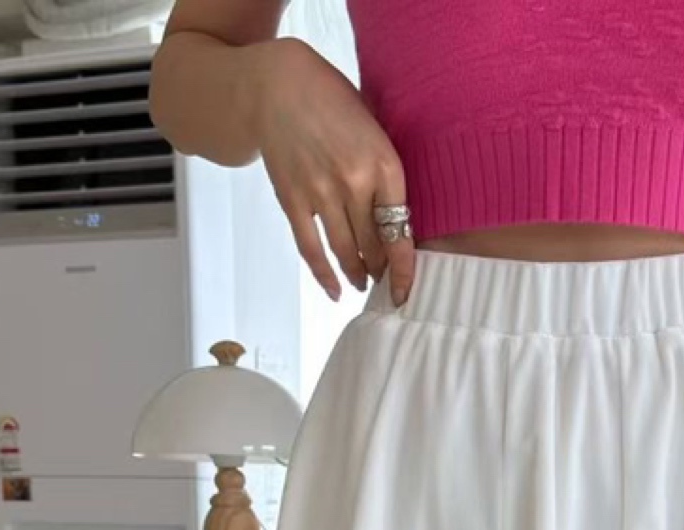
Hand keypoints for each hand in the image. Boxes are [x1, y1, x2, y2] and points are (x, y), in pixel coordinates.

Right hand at [252, 37, 416, 304]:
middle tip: (383, 280)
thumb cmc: (331, 101)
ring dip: (356, 274)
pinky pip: (311, 249)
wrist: (277, 84)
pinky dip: (323, 275)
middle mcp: (355, 183)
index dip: (404, 269)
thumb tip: (395, 218)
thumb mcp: (373, 127)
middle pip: (373, 246)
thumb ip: (383, 171)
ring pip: (345, 251)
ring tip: (361, 283)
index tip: (406, 290)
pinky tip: (334, 290)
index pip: (400, 232)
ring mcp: (322, 193)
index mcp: (384, 163)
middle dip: (379, 270)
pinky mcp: (293, 199)